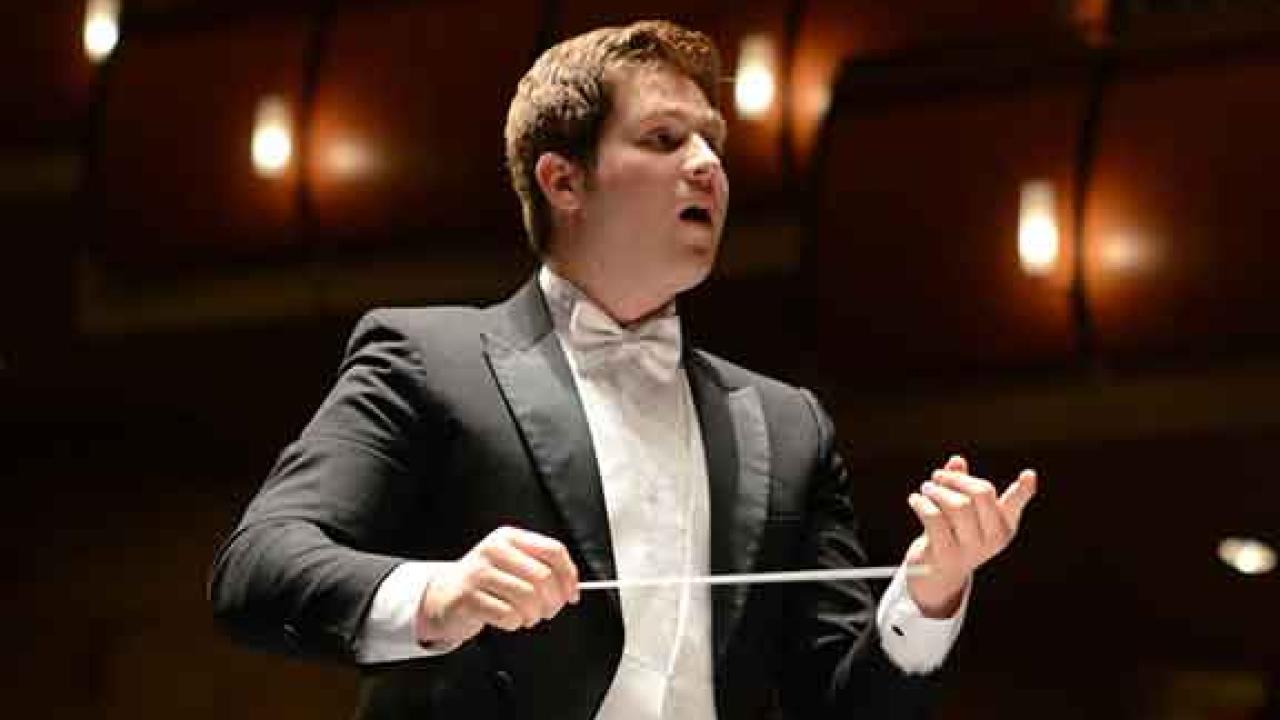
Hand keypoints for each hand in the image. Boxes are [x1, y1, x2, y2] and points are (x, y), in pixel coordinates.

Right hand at [415, 526, 579, 648]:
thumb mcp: (513, 564)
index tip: (572, 595)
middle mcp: (493, 550)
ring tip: (527, 617)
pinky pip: (508, 615)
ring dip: (534, 615)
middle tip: (548, 611)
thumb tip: (572, 588)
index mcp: (509, 537)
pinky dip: (514, 623)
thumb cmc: (487, 582)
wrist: (445, 595)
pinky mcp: (467, 597)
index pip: (553, 550)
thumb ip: (542, 568)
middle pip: (543, 576)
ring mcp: (478, 572)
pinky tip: (508, 620)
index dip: (569, 576)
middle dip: (552, 601)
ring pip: (528, 597)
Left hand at [903, 455, 1036, 617]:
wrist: (937, 575)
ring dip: (936, 490)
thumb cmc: (953, 534)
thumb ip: (961, 484)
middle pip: (980, 493)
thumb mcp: (961, 510)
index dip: (1023, 490)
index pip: (1014, 504)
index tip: (1028, 475)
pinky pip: (934, 518)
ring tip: (926, 488)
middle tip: (937, 476)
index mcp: (1003, 526)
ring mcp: (970, 548)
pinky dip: (921, 503)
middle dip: (955, 478)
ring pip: (957, 504)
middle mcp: (992, 538)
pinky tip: (915, 500)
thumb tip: (957, 460)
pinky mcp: (946, 554)